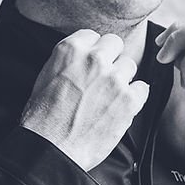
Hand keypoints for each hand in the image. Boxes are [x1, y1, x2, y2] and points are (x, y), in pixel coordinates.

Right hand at [20, 30, 149, 170]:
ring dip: (122, 78)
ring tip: (109, 96)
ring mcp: (114, 78)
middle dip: (110, 58)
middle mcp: (94, 59)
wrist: (51, 148)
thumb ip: (67, 62)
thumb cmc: (42, 119)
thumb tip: (81, 60)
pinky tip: (122, 107)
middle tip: (102, 77)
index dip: (92, 51)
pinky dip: (135, 97)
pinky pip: (143, 88)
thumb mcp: (46, 77)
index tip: (90, 63)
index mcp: (71, 50)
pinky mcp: (129, 100)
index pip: (93, 36)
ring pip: (129, 65)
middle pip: (115, 43)